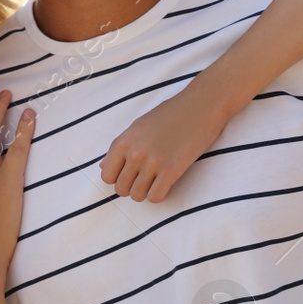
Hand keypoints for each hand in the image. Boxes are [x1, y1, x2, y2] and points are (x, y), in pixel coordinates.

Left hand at [99, 89, 219, 202]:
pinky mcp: (172, 170)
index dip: (117, 178)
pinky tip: (166, 183)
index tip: (130, 174)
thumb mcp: (138, 126)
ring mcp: (153, 162)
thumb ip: (119, 148)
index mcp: (123, 141)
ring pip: (137, 196)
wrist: (200, 106)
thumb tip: (102, 168)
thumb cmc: (170, 114)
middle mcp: (134, 153)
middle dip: (131, 187)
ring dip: (146, 192)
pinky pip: (156, 197)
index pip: (106, 176)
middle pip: (121, 189)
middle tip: (145, 178)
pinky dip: (159, 194)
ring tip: (155, 180)